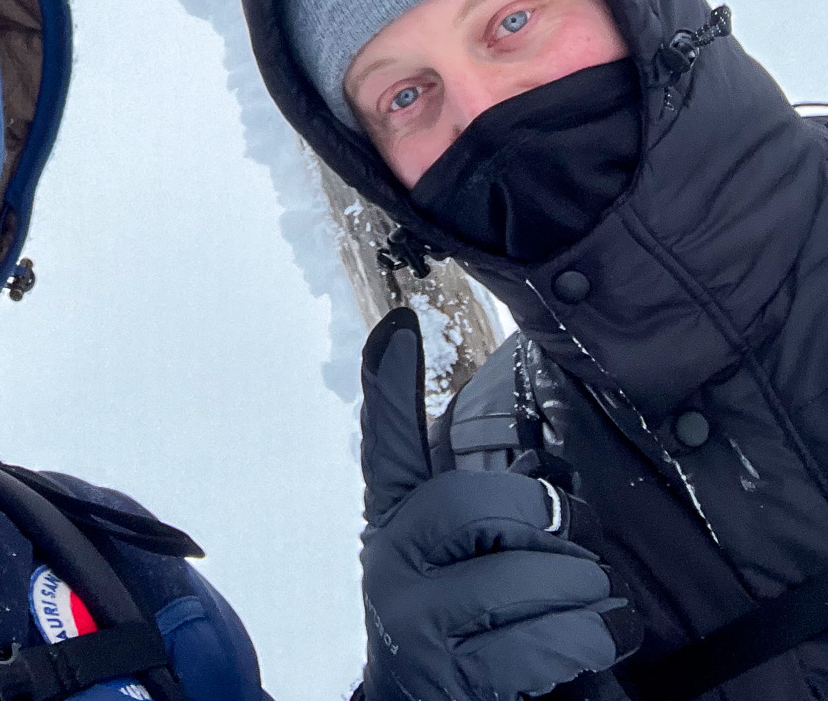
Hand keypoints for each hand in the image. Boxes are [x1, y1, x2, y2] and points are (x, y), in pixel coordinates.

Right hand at [358, 310, 639, 700]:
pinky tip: (599, 640)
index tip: (402, 323)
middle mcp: (391, 561)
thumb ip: (492, 517)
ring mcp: (413, 620)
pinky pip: (534, 644)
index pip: (387, 445)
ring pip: (513, 577)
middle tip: (580, 535)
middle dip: (544, 515)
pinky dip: (585, 639)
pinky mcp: (448, 678)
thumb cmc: (475, 631)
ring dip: (581, 591)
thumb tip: (547, 472)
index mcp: (398, 521)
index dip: (390, 384)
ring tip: (600, 603)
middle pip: (468, 502)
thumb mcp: (472, 565)